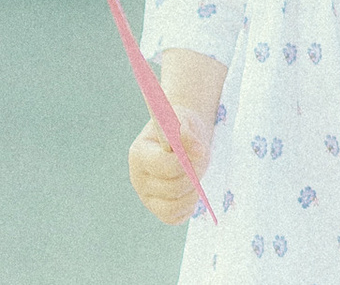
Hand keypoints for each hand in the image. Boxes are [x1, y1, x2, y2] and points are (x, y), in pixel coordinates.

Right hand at [128, 106, 213, 225]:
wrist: (180, 138)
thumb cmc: (181, 129)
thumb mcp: (184, 121)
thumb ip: (188, 133)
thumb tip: (198, 151)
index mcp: (139, 154)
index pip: (161, 165)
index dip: (184, 161)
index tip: (200, 150)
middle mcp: (138, 178)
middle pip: (170, 188)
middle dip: (193, 177)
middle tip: (201, 163)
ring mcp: (146, 196)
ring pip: (172, 207)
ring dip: (192, 194)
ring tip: (197, 178)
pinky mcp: (157, 208)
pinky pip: (174, 218)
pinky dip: (188, 208)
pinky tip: (192, 192)